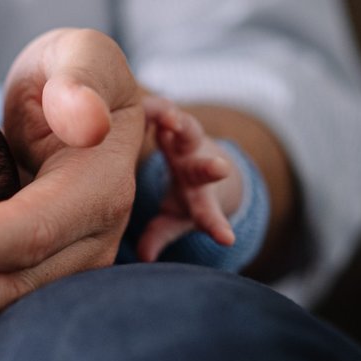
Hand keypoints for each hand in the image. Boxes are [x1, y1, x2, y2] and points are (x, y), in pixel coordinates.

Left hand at [0, 29, 144, 360]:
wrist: (81, 126)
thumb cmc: (69, 82)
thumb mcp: (83, 59)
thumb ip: (84, 74)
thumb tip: (84, 117)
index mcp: (93, 196)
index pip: (24, 228)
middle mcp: (79, 255)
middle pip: (4, 296)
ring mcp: (50, 289)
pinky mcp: (17, 305)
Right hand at [137, 95, 242, 261]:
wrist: (192, 157)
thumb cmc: (184, 195)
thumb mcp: (172, 219)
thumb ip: (160, 236)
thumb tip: (145, 260)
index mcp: (199, 195)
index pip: (208, 213)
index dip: (216, 225)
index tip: (227, 238)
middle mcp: (196, 165)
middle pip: (206, 168)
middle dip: (212, 169)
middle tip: (220, 168)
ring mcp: (186, 140)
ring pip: (186, 129)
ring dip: (176, 122)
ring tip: (166, 117)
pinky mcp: (171, 118)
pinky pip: (160, 109)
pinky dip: (150, 106)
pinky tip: (133, 101)